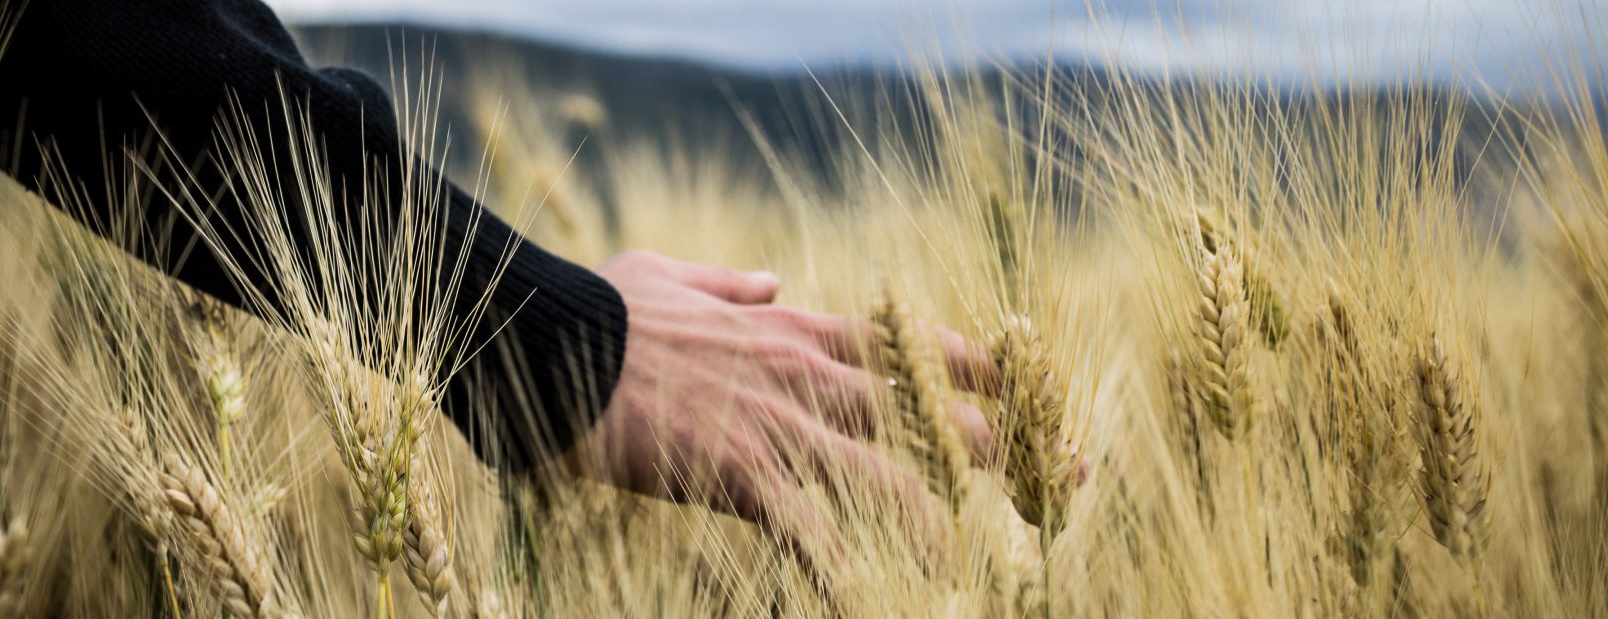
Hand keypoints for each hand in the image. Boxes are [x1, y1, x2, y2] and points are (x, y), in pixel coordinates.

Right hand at [563, 250, 997, 568]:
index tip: (1023, 387)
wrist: (551, 341)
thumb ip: (734, 282)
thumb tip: (772, 274)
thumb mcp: (674, 274)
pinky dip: (853, 570)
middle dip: (1000, 449)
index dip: (981, 368)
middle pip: (933, 413)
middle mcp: (806, 375)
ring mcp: (779, 426)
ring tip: (990, 559)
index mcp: (795, 327)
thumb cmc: (603, 308)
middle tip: (1055, 478)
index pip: (915, 344)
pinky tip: (880, 597)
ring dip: (947, 523)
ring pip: (895, 480)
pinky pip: (814, 533)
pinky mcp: (741, 475)